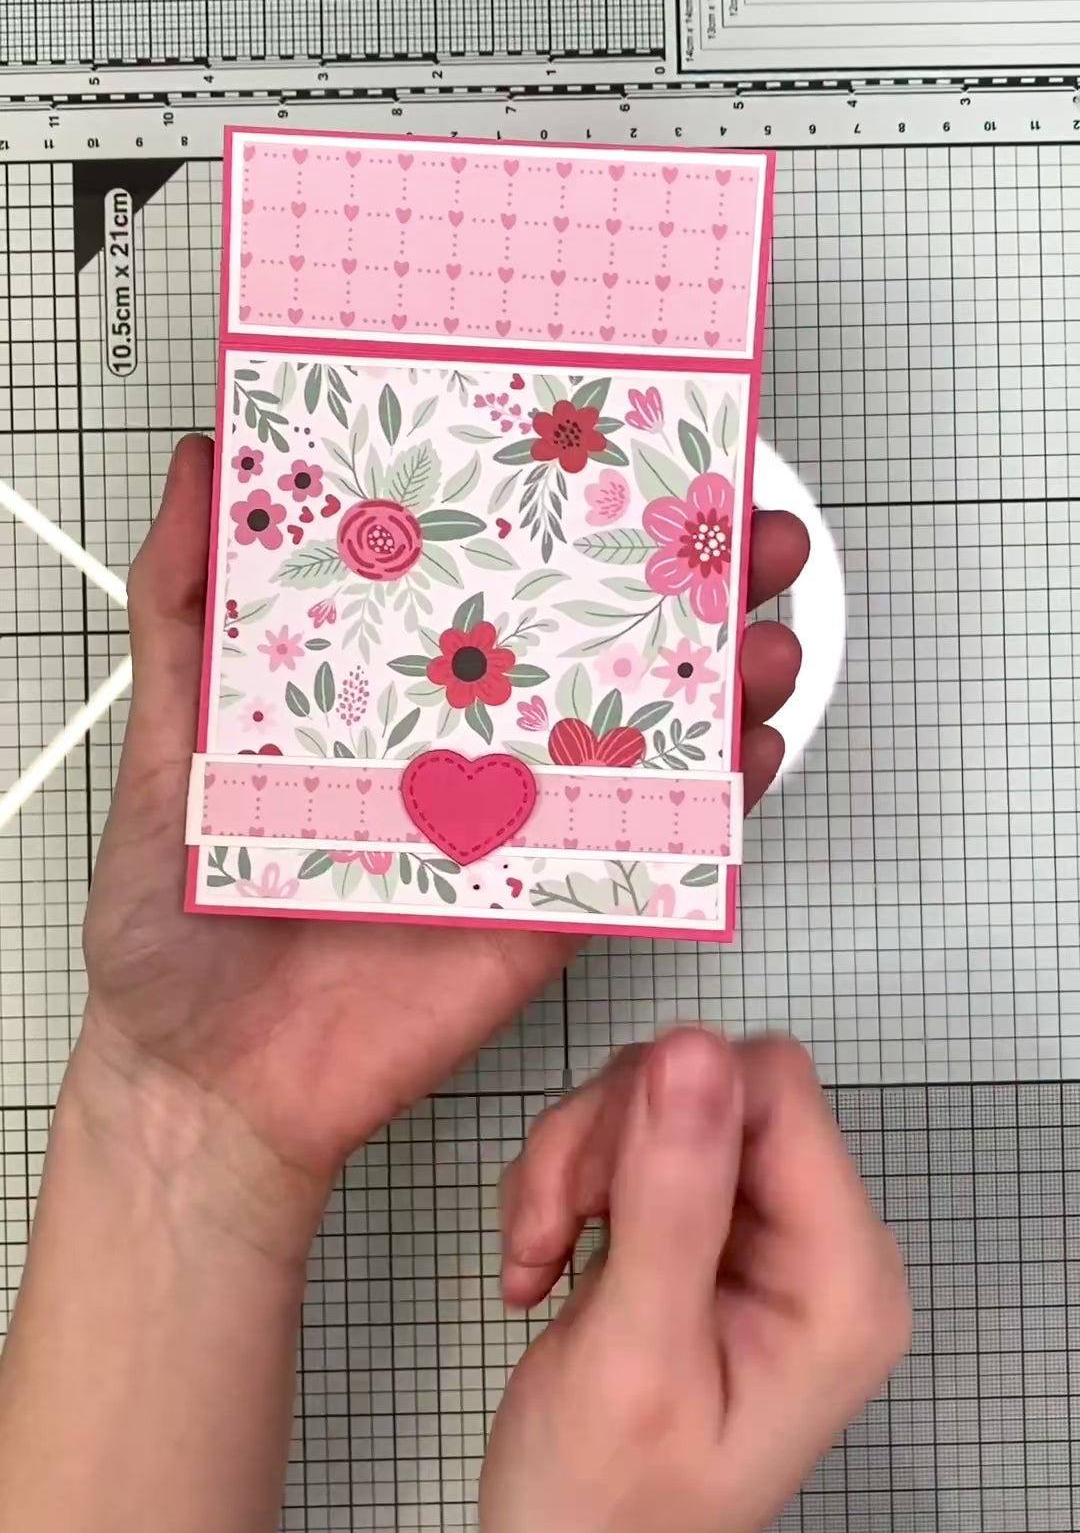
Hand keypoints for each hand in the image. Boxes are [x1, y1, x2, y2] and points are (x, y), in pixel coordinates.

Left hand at [80, 438, 809, 1220]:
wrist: (207, 1080)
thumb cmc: (170, 922)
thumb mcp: (157, 735)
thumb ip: (180, 604)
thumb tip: (204, 468)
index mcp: (381, 690)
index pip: (487, 578)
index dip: (558, 513)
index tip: (617, 452)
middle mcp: (460, 745)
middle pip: (589, 641)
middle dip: (680, 579)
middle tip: (736, 525)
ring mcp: (513, 823)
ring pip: (637, 732)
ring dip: (718, 677)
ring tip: (762, 627)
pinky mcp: (543, 905)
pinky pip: (645, 846)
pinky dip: (715, 802)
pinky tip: (753, 751)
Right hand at [481, 1029, 910, 1532]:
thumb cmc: (612, 1509)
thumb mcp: (637, 1358)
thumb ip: (670, 1201)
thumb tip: (694, 1045)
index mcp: (842, 1272)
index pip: (772, 1088)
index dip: (669, 1106)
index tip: (593, 1192)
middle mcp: (815, 1236)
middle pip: (708, 1084)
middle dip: (606, 1141)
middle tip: (549, 1234)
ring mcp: (755, 1231)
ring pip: (656, 1101)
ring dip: (571, 1166)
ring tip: (536, 1260)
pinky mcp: (697, 1229)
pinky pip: (628, 1141)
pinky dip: (563, 1187)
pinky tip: (540, 1267)